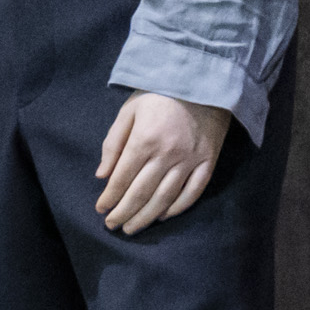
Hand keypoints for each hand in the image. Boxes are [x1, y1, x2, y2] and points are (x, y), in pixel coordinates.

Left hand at [96, 91, 234, 233]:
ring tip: (133, 228)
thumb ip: (113, 143)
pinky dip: (178, 207)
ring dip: (147, 216)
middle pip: (142, 192)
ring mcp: (190, 160)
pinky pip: (194, 192)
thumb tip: (102, 175)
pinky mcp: (209, 162)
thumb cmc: (159, 93)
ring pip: (166, 197)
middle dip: (125, 212)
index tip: (101, 210)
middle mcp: (167, 154)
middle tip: (113, 227)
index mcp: (144, 140)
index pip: (122, 177)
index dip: (110, 197)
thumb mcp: (129, 110)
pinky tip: (163, 215)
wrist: (203, 82)